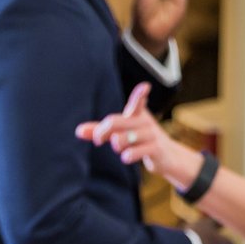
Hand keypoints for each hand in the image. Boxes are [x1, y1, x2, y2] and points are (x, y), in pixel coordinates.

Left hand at [76, 84, 203, 188]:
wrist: (166, 156)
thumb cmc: (139, 140)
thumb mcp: (121, 132)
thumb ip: (100, 131)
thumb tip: (78, 131)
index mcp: (136, 115)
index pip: (137, 103)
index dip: (139, 95)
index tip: (145, 86)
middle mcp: (144, 122)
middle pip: (117, 122)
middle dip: (102, 131)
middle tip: (97, 140)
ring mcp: (151, 135)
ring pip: (128, 137)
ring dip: (118, 143)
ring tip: (117, 148)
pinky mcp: (156, 149)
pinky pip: (139, 150)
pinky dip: (130, 154)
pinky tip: (125, 157)